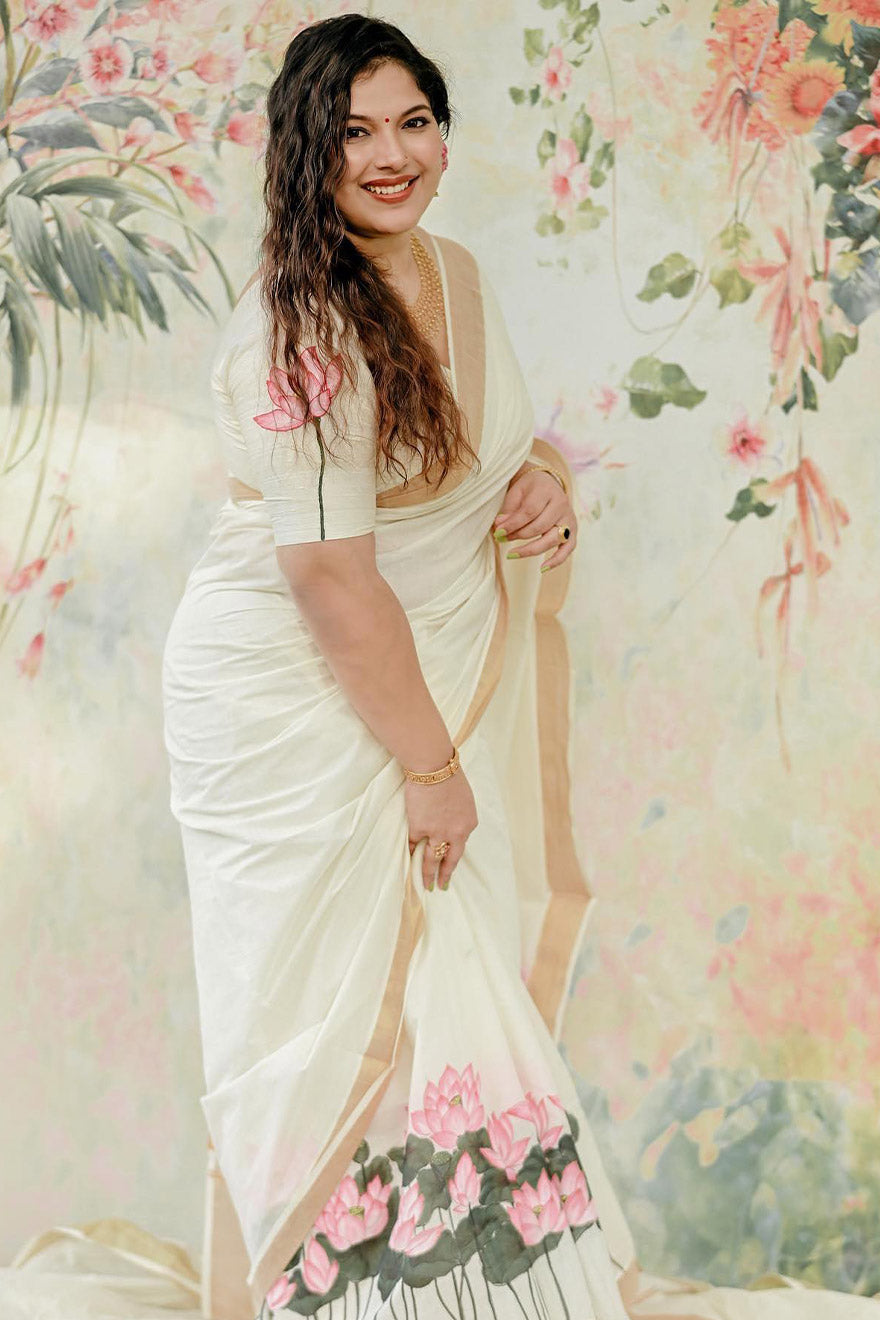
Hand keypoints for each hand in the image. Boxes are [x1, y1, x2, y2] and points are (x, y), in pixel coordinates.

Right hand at [405, 769, 477, 892]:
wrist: (434, 768)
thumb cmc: (450, 776)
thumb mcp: (464, 799)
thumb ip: (459, 815)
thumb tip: (451, 822)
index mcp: (469, 824)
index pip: (461, 844)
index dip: (453, 853)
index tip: (450, 863)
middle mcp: (456, 833)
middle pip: (450, 859)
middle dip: (445, 874)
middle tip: (442, 886)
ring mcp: (437, 833)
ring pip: (432, 859)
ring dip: (428, 874)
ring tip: (426, 885)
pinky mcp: (419, 828)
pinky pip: (414, 845)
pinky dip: (411, 854)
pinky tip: (409, 861)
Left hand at [492, 469, 577, 571]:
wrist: (549, 484)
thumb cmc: (530, 489)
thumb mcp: (517, 492)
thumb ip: (509, 509)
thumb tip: (499, 526)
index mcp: (547, 491)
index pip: (529, 511)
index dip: (512, 524)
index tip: (498, 532)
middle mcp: (561, 505)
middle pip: (540, 526)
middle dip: (518, 536)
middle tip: (501, 539)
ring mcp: (569, 519)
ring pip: (552, 539)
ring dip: (530, 549)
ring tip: (512, 554)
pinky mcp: (573, 532)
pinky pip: (568, 549)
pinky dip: (556, 560)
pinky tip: (543, 568)